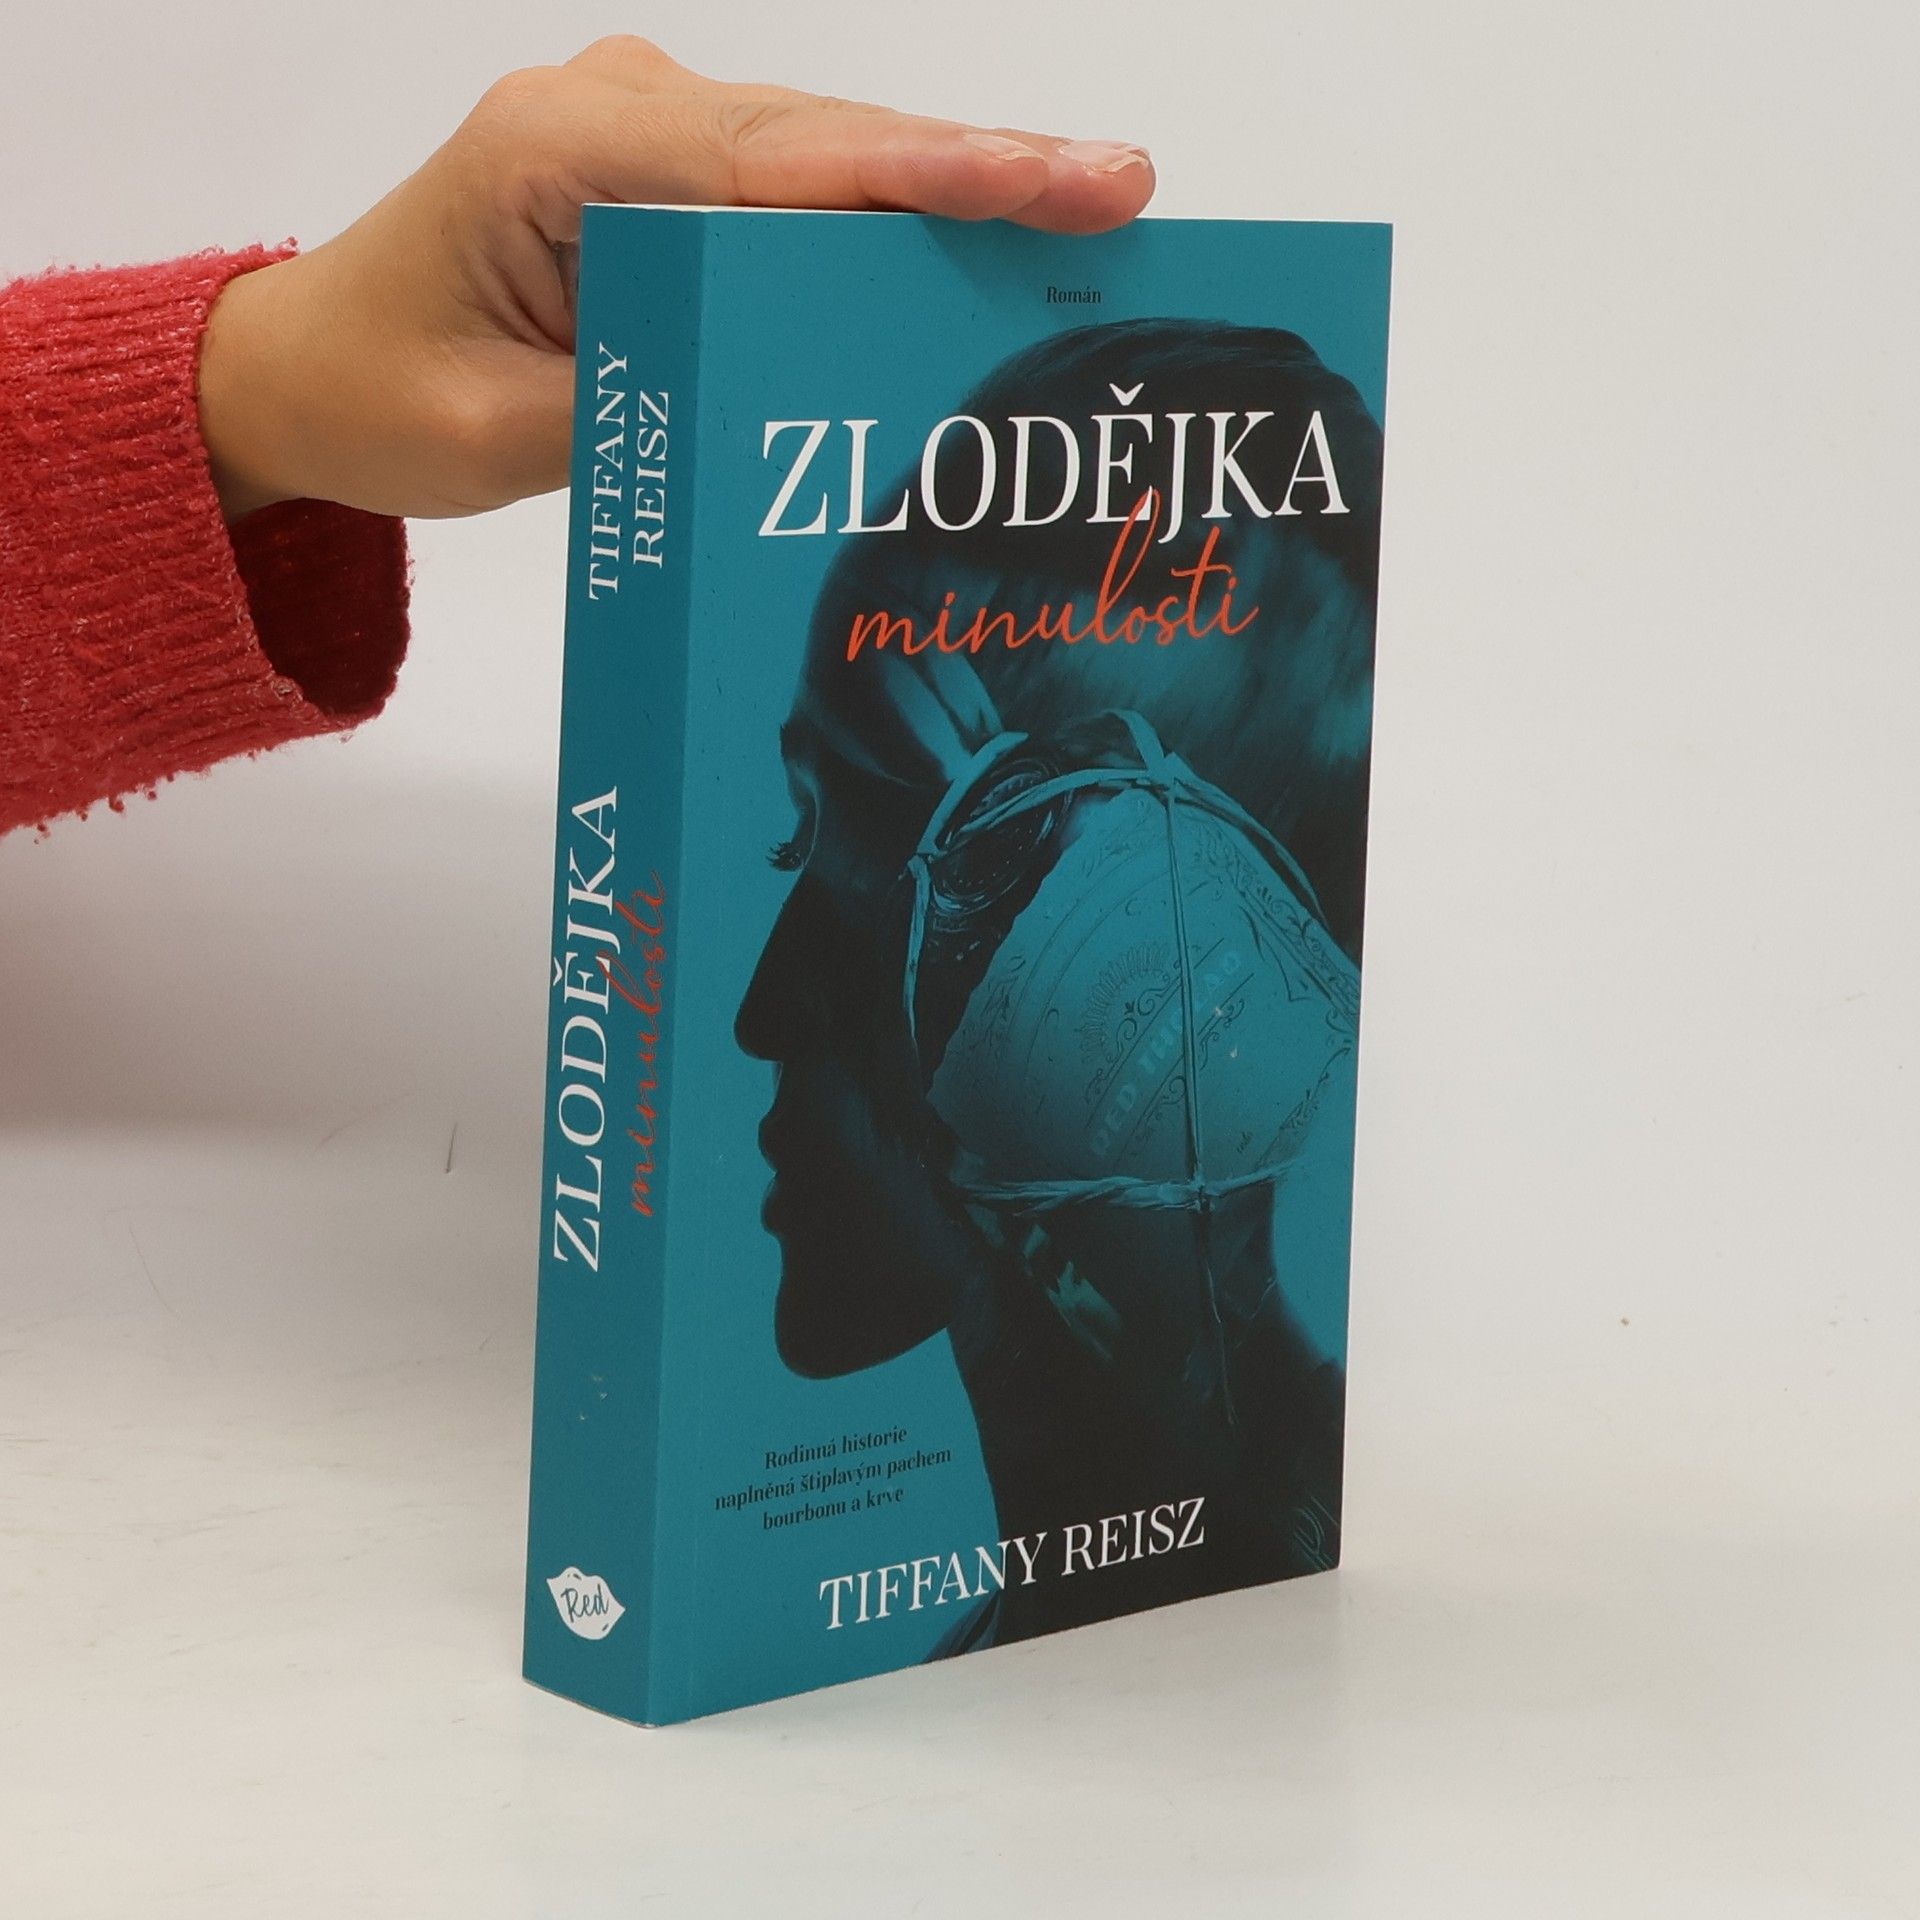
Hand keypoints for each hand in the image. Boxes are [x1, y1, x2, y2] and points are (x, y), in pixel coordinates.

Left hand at [198, 39, 1154, 520]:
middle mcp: (617, 113)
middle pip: (830, 140)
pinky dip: (891, 216)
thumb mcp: (499, 433)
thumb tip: (790, 402)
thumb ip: (646, 402)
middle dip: (981, 170)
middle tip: (1123, 193)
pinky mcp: (671, 175)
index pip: (777, 165)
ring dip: (954, 190)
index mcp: (561, 152)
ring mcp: (648, 133)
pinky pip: (801, 187)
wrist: (309, 364)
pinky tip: (986, 244)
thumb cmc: (380, 390)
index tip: (1051, 185)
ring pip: (830, 154)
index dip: (925, 178)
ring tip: (1090, 212)